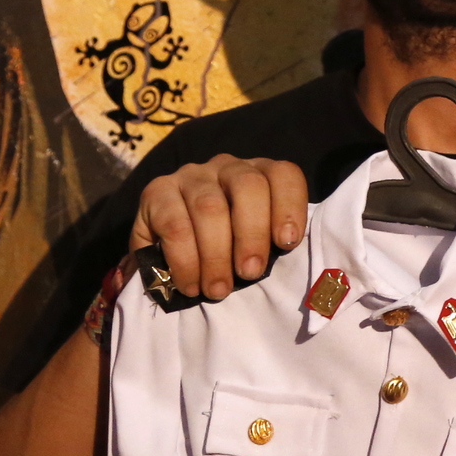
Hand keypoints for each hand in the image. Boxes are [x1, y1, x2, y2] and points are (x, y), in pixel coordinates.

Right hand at [132, 154, 310, 298]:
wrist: (169, 254)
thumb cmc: (227, 251)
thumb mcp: (256, 243)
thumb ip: (275, 244)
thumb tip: (299, 264)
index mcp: (261, 174)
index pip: (283, 175)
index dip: (289, 206)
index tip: (287, 243)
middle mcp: (227, 166)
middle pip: (248, 187)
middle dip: (252, 235)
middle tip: (250, 273)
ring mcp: (191, 175)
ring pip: (210, 207)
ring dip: (216, 254)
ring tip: (218, 289)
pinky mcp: (157, 191)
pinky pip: (174, 224)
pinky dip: (185, 259)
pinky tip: (190, 283)